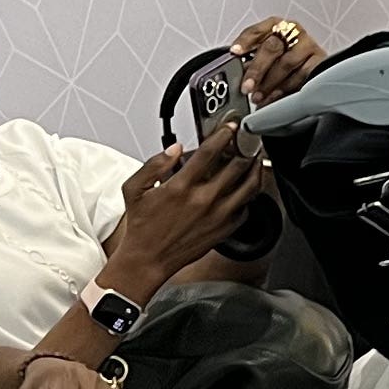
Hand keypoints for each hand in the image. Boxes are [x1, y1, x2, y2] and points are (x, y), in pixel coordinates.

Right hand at [110, 137, 262, 279]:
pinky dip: (248, 196)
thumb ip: (154, 164)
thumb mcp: (134, 189)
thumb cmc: (142, 228)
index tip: (230, 128)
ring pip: (249, 187)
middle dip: (244, 148)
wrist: (148, 260)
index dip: (224, 135)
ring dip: (255, 169)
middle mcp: (204, 200)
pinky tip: (244, 188)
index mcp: (181, 187)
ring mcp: (218, 216)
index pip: (210, 152)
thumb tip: (174, 149)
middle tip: (247, 140)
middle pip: (237, 166)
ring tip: (254, 159)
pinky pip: (246, 208)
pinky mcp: (225, 230)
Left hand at [232, 14, 328, 99]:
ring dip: (270, 83)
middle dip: (257, 69)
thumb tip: (235, 75)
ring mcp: (307, 44)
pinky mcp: (319, 60)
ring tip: (258, 97)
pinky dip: (286, 88)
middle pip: (272, 47)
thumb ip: (250, 61)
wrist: (311, 68)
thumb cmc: (285, 60)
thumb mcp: (266, 57)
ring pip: (286, 63)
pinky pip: (301, 75)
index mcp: (275, 26)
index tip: (235, 53)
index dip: (245, 41)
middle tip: (247, 86)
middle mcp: (292, 31)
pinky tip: (275, 96)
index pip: (257, 30)